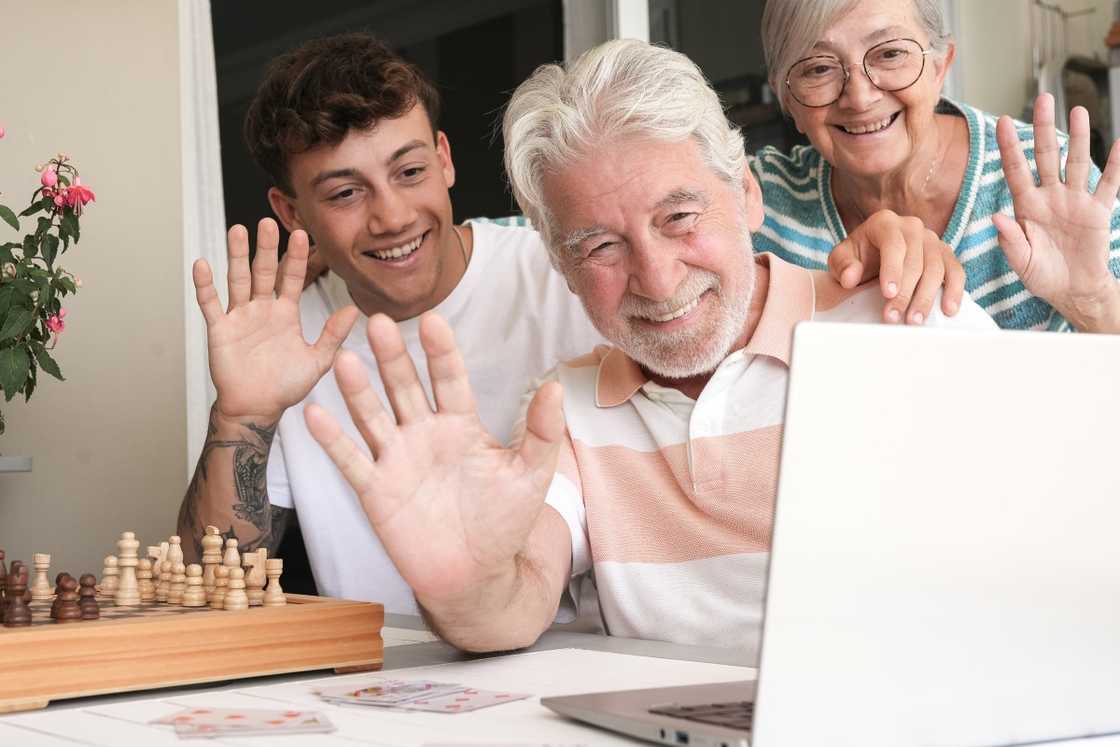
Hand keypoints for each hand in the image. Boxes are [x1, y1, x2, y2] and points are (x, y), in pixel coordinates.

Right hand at [193, 218, 359, 421]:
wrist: (258, 408)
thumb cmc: (286, 386)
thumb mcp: (317, 360)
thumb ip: (333, 335)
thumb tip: (354, 310)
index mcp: (286, 313)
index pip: (292, 278)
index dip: (296, 257)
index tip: (301, 233)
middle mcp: (263, 310)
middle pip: (264, 271)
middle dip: (266, 247)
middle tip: (268, 222)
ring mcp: (240, 317)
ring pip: (237, 280)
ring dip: (236, 256)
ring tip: (237, 230)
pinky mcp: (220, 329)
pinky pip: (211, 304)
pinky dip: (205, 285)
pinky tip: (203, 264)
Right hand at [303, 313, 565, 604]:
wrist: (474, 574)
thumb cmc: (503, 521)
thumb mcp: (529, 475)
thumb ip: (541, 433)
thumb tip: (557, 387)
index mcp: (460, 424)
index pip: (449, 379)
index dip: (441, 352)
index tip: (432, 321)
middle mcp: (423, 433)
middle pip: (404, 387)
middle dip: (393, 357)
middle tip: (379, 322)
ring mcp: (396, 459)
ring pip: (372, 416)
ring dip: (357, 389)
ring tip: (344, 359)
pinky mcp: (375, 490)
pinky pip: (350, 461)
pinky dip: (331, 439)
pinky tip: (314, 413)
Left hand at [829, 209, 964, 323]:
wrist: (869, 259)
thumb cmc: (855, 258)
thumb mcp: (840, 259)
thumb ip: (842, 266)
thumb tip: (851, 278)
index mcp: (885, 223)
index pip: (893, 245)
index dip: (892, 270)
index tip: (888, 294)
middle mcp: (912, 227)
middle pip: (916, 260)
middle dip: (905, 292)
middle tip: (893, 317)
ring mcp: (932, 239)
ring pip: (936, 268)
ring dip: (926, 297)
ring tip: (914, 320)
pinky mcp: (945, 254)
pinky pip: (955, 271)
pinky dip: (954, 291)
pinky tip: (948, 310)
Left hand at [993, 93, 1119, 331]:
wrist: (1073, 290)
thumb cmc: (1042, 276)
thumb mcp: (1021, 261)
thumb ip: (1011, 240)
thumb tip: (997, 218)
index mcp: (1027, 207)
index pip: (1016, 170)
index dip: (1010, 147)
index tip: (1003, 123)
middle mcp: (1051, 197)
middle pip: (1047, 156)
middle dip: (1045, 128)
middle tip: (1043, 99)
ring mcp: (1076, 201)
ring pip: (1077, 162)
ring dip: (1078, 137)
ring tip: (1077, 110)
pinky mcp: (1099, 210)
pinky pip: (1109, 183)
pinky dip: (1115, 164)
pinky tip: (1118, 143)